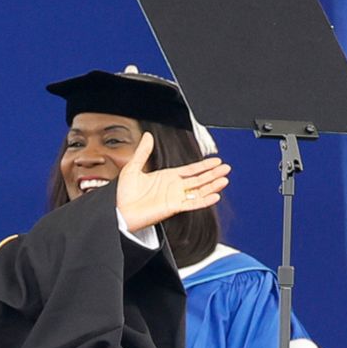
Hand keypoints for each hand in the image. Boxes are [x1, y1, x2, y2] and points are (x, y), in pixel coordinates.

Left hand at [115, 133, 229, 232]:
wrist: (120, 211)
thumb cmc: (125, 194)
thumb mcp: (133, 167)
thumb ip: (143, 152)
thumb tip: (148, 136)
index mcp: (167, 177)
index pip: (191, 169)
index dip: (204, 165)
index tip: (216, 160)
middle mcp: (174, 187)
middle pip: (199, 179)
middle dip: (213, 173)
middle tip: (226, 168)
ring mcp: (175, 197)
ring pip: (199, 190)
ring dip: (212, 185)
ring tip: (225, 179)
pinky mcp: (174, 207)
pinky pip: (192, 204)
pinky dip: (204, 200)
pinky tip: (215, 195)